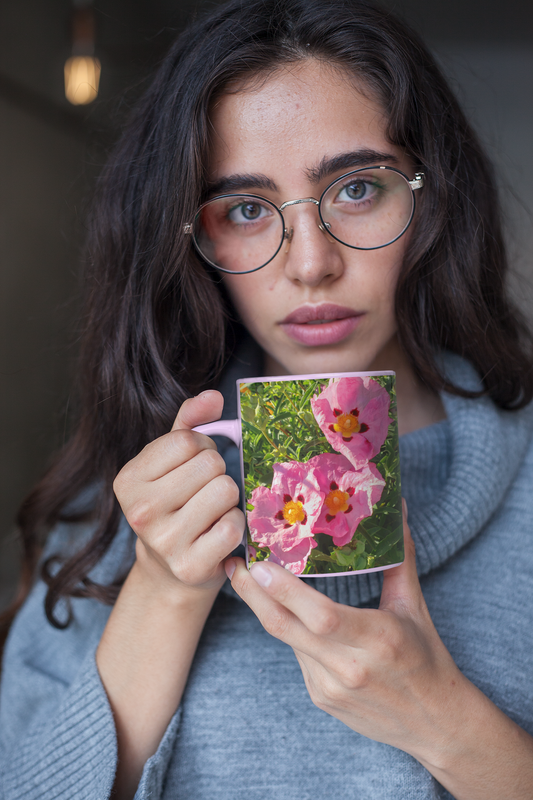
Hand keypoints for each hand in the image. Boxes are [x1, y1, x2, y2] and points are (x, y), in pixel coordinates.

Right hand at [113, 390, 244, 597]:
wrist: (170, 570)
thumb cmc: (175, 504)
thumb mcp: (172, 460)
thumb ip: (190, 422)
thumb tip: (213, 396)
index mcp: (128, 479)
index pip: (188, 440)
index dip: (203, 448)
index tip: (195, 467)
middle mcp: (140, 511)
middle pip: (210, 464)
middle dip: (217, 473)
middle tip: (205, 492)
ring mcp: (164, 541)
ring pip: (225, 490)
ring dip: (228, 499)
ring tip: (212, 512)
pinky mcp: (190, 566)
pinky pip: (233, 526)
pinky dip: (235, 526)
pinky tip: (218, 533)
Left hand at [225, 502, 465, 765]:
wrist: (435, 725)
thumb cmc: (427, 659)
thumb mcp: (414, 607)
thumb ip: (400, 559)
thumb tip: (399, 509)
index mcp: (378, 638)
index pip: (322, 616)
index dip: (286, 592)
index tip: (259, 565)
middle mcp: (349, 666)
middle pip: (287, 628)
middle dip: (253, 595)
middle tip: (234, 564)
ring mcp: (330, 687)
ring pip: (287, 639)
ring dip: (265, 608)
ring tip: (248, 577)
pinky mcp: (321, 698)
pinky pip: (297, 656)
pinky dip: (289, 629)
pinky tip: (283, 609)